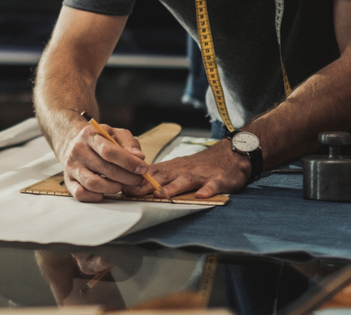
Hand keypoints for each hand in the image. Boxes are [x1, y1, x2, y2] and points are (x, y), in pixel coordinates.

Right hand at [61, 121, 149, 201]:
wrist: (70, 140)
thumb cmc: (97, 138)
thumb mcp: (114, 133)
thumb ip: (129, 144)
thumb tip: (140, 158)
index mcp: (89, 135)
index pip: (109, 151)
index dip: (129, 162)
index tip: (143, 168)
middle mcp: (78, 151)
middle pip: (105, 169)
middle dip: (127, 177)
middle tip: (139, 180)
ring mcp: (71, 167)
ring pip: (93, 183)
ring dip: (113, 188)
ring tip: (122, 185)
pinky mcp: (68, 180)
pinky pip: (80, 194)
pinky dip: (95, 196)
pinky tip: (104, 191)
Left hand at [126, 140, 249, 198]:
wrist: (229, 155)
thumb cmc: (199, 166)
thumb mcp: (176, 169)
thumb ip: (159, 177)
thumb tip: (134, 186)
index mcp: (172, 169)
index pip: (150, 175)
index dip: (136, 181)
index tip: (121, 188)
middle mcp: (183, 171)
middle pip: (163, 178)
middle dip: (147, 186)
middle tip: (132, 193)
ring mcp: (200, 175)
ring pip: (185, 180)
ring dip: (173, 187)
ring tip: (162, 195)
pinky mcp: (218, 180)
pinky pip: (212, 185)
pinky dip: (207, 190)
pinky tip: (202, 196)